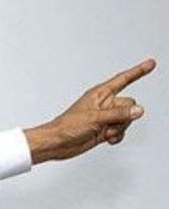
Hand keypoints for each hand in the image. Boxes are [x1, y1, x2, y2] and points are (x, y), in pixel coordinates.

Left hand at [25, 59, 153, 163]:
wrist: (57, 144)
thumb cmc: (66, 127)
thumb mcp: (95, 118)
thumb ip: (118, 114)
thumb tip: (138, 110)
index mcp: (99, 94)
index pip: (123, 79)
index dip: (138, 71)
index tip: (150, 64)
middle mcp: (104, 104)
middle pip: (129, 105)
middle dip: (124, 116)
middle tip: (110, 123)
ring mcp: (105, 117)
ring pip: (126, 119)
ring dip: (119, 128)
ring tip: (105, 132)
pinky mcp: (104, 129)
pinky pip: (121, 131)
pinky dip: (117, 136)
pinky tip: (108, 138)